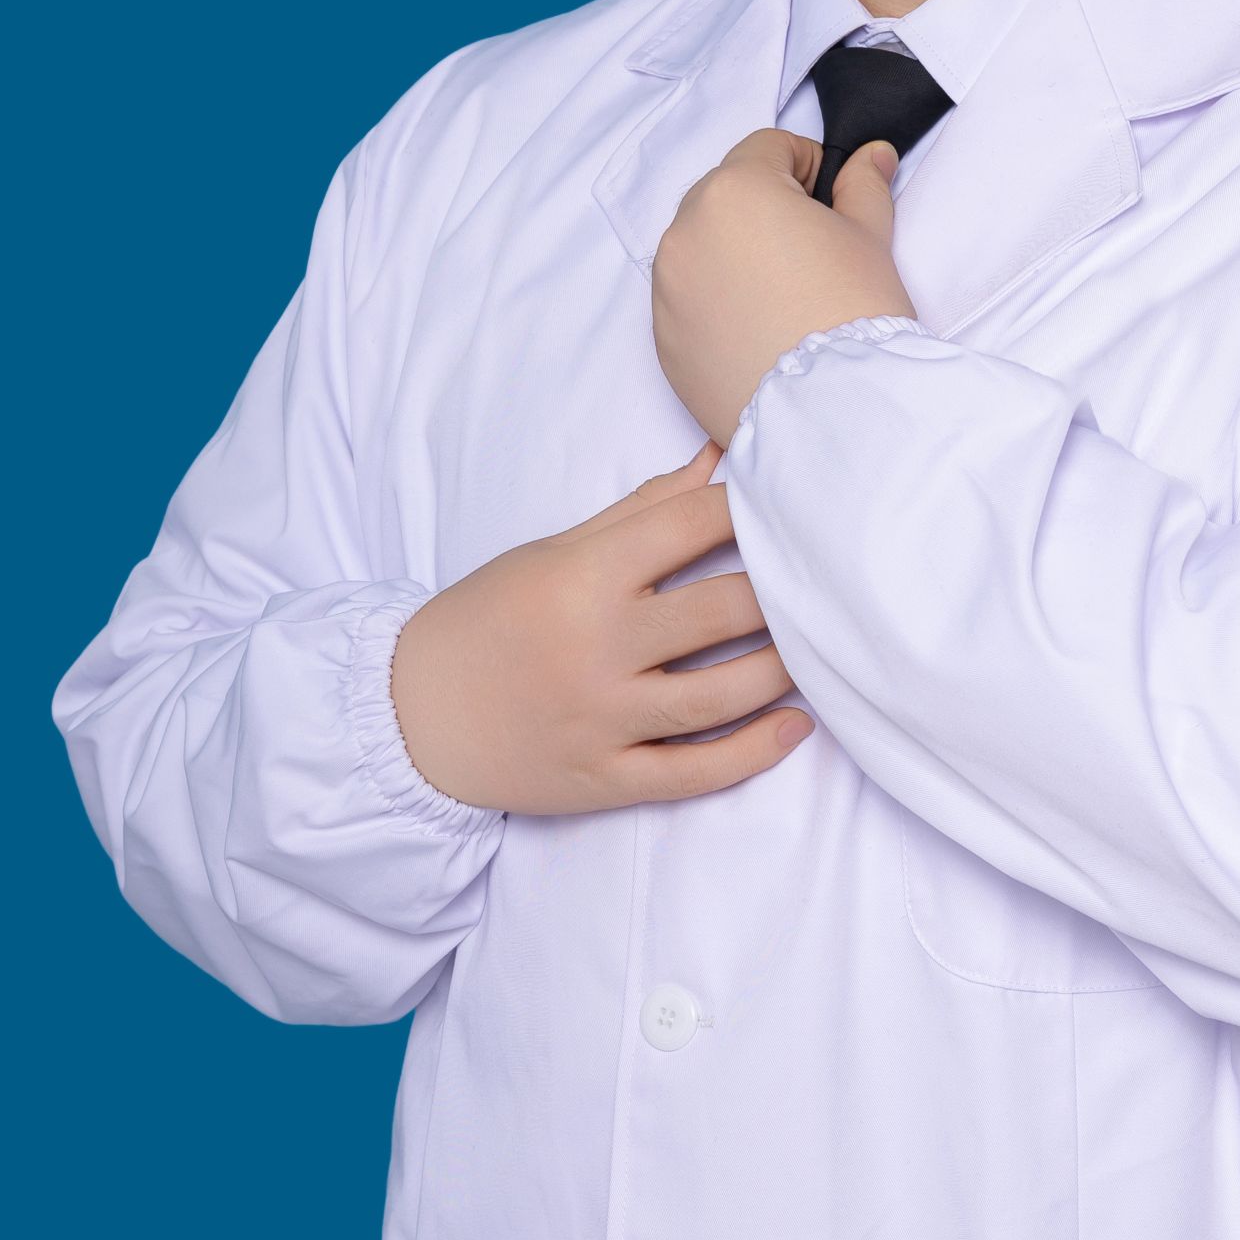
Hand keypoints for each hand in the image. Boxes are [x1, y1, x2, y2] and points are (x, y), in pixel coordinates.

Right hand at [388, 441, 811, 812]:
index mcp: (582, 577)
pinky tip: (795, 727)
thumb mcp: (553, 553)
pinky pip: (693, 773)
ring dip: (783, 670)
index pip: (689, 527)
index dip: (750, 509)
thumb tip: (715, 459)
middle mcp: (596, 647)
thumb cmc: (489, 620)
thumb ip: (640, 512)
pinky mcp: (605, 779)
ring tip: (820, 649)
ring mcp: (603, 719)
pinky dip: (753, 753)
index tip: (793, 502)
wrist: (412, 716)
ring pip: (720, 696)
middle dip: (784, 591)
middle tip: (828, 579)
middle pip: (722, 611)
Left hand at [652, 128, 915, 446]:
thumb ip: (864, 185)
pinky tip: (760, 329)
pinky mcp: (662, 338)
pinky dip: (716, 301)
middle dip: (765, 208)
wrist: (830, 413)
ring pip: (701, 245)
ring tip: (784, 296)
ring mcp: (666, 287)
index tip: (830, 200)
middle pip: (726, 193)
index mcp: (735, 190)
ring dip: (735, 253)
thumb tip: (872, 156)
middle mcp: (684, 230)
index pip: (768, 146)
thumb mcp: (870, 237)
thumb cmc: (853, 315)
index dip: (808, 166)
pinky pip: (687, 298)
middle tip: (811, 252)